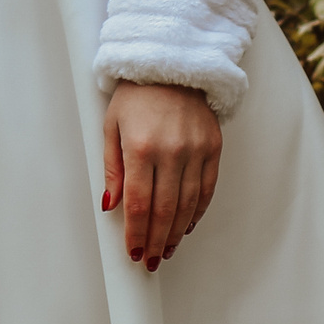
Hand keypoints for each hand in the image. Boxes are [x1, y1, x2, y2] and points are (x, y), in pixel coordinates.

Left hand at [101, 81, 222, 271]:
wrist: (172, 63)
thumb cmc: (136, 94)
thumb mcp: (111, 126)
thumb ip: (112, 168)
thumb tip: (110, 206)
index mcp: (141, 147)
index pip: (137, 203)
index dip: (135, 233)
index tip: (132, 252)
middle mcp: (171, 151)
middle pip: (164, 210)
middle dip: (155, 240)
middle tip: (149, 261)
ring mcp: (195, 150)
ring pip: (188, 205)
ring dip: (175, 233)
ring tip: (166, 250)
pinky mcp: (213, 147)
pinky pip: (207, 189)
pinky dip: (197, 212)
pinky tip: (185, 226)